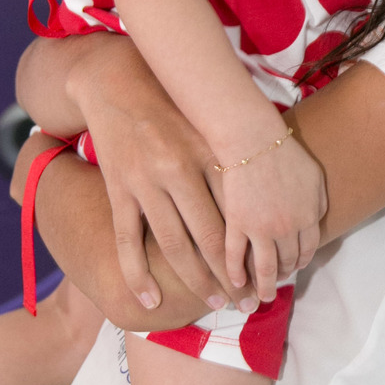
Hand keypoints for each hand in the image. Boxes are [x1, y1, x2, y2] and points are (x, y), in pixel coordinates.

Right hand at [67, 38, 238, 314]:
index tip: (269, 275)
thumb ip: (231, 163)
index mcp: (209, 153)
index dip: (254, 250)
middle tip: (249, 304)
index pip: (237, 214)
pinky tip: (150, 301)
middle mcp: (179, 170)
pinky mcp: (117, 188)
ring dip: (195, 281)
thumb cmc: (172, 105)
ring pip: (173, 245)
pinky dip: (138, 274)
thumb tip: (262, 208)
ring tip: (214, 304)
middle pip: (210, 237)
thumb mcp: (208, 127)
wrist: (115, 80)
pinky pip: (127, 240)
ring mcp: (145, 182)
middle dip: (231, 276)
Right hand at [210, 131, 327, 306]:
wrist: (253, 141)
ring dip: (263, 286)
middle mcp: (288, 229)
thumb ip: (318, 203)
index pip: (308, 249)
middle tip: (277, 282)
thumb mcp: (315, 178)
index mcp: (309, 217)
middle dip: (283, 274)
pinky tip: (235, 282)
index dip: (301, 261)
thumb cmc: (285, 153)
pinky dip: (235, 272)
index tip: (294, 268)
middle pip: (287, 260)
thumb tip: (316, 222)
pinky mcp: (237, 225)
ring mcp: (261, 229)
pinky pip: (236, 256)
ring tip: (259, 297)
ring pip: (264, 267)